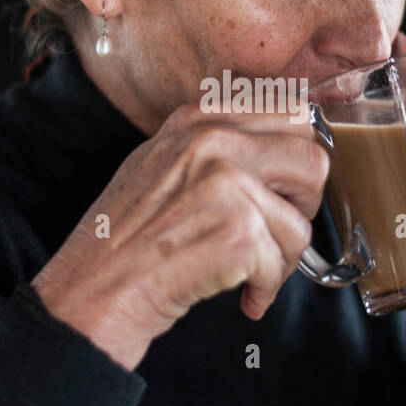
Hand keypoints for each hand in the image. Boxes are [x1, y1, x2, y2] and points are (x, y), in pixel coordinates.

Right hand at [31, 99, 328, 369]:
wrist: (93, 290)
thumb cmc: (126, 238)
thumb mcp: (162, 162)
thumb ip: (217, 144)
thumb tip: (284, 144)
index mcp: (198, 119)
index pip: (291, 111)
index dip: (296, 158)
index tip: (283, 189)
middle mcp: (213, 141)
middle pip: (312, 159)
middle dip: (304, 204)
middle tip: (276, 231)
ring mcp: (226, 183)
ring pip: (302, 221)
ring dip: (283, 258)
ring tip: (250, 272)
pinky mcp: (237, 231)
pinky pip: (283, 263)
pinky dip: (266, 289)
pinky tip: (242, 294)